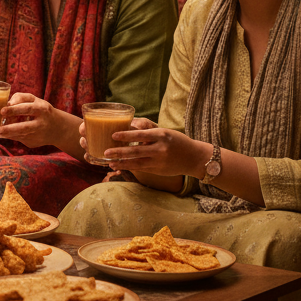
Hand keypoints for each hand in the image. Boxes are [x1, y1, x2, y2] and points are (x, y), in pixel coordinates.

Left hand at [0, 93, 67, 147]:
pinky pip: (20, 139)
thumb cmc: (42, 110)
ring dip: (7, 134)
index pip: (27, 109)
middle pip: (25, 127)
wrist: (58, 128)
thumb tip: (8, 103)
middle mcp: (41, 123)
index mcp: (42, 109)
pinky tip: (3, 134)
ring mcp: (38, 135)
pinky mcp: (34, 143)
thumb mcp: (35, 100)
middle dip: (9, 128)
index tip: (2, 111)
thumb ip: (21, 97)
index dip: (14, 110)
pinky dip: (10, 136)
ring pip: (21, 135)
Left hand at [80, 117, 205, 176]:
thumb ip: (149, 134)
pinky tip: (119, 166)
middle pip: (136, 150)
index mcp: (161, 135)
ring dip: (122, 162)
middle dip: (119, 152)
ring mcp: (159, 160)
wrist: (194, 157)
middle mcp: (160, 148)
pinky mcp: (158, 170)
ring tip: (110, 162)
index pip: (141, 134)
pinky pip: (141, 168)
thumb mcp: (165, 133)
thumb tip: (129, 130)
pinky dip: (129, 167)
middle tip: (106, 152)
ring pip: (137, 162)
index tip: (113, 135)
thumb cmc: (177, 141)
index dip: (126, 135)